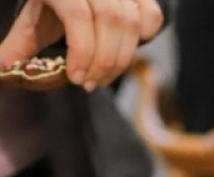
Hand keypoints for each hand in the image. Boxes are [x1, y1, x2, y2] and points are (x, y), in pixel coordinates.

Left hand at [0, 0, 162, 90]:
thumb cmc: (55, 3)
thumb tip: (2, 67)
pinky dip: (144, 39)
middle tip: (90, 84)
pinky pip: (151, 16)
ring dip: (121, 58)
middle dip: (104, 61)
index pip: (80, 17)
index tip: (76, 78)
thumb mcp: (34, 19)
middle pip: (111, 22)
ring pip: (132, 23)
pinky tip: (125, 53)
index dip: (82, 51)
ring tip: (103, 77)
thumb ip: (20, 43)